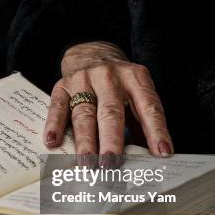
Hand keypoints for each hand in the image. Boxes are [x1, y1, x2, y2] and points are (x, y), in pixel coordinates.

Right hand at [44, 41, 172, 158]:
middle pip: (111, 112)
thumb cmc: (117, 82)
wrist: (91, 51)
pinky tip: (52, 141)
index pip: (148, 107)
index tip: (162, 153)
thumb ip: (141, 122)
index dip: (156, 130)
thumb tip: (149, 156)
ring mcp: (83, 81)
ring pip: (84, 113)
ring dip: (85, 141)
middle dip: (111, 140)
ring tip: (87, 162)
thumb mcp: (135, 93)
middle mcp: (109, 77)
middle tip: (111, 163)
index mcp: (134, 79)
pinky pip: (57, 107)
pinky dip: (54, 125)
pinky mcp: (62, 86)